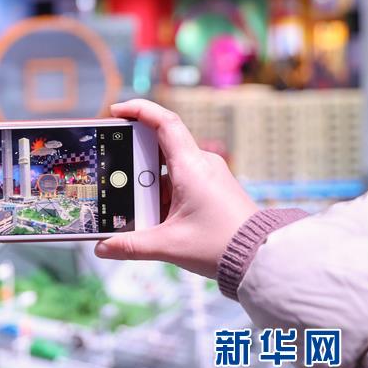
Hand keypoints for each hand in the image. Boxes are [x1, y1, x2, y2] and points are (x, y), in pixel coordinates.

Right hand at [94, 99, 258, 277]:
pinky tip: (152, 215)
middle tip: (112, 171)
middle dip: (132, 158)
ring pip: (167, 167)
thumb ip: (131, 245)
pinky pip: (179, 181)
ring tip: (131, 204)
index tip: (115, 110)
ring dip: (147, 183)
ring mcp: (208, 175)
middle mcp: (201, 163)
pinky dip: (161, 194)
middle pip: (159, 145)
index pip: (164, 122)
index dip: (138, 109)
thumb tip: (103, 247)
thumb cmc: (223, 245)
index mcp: (191, 166)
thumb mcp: (169, 245)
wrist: (264, 257)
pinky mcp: (212, 188)